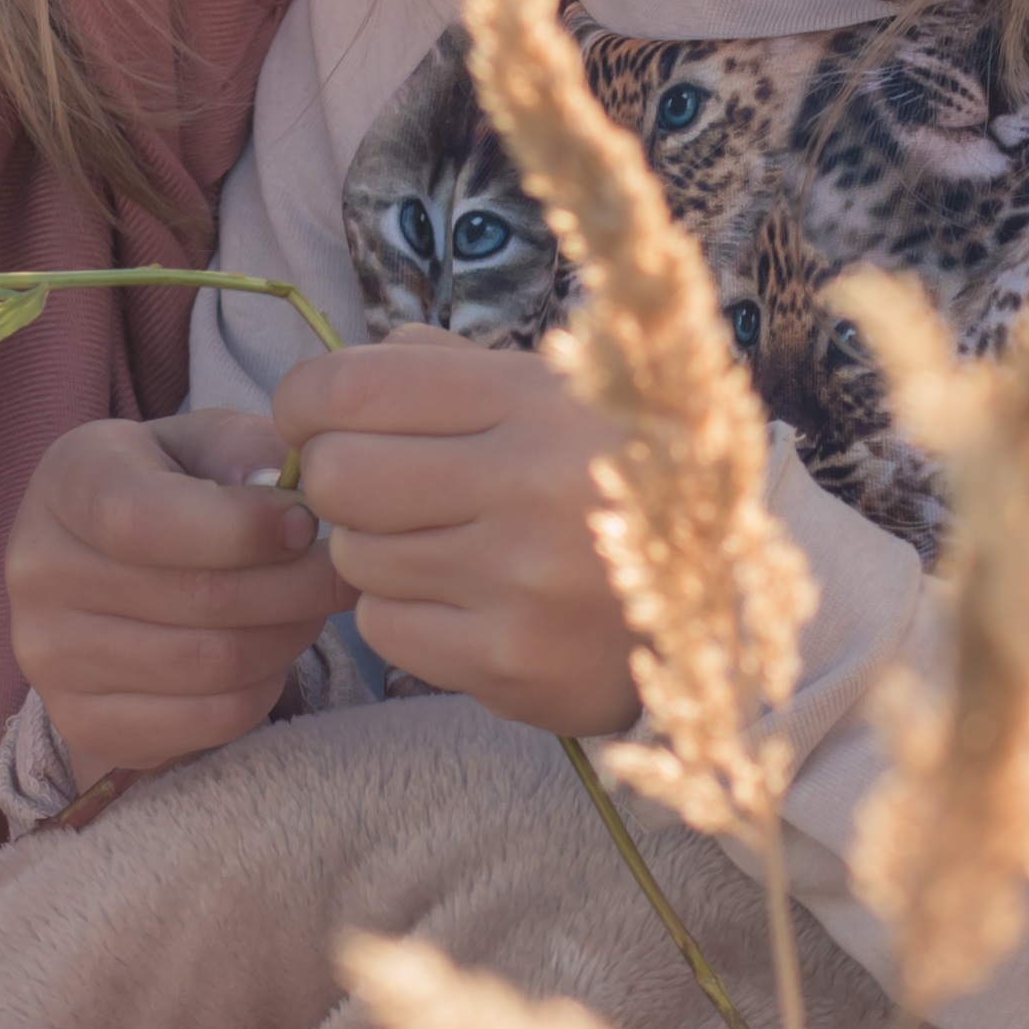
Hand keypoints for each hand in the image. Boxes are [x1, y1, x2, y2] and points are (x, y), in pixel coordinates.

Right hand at [6, 405, 350, 782]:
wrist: (103, 570)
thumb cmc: (170, 490)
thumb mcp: (201, 444)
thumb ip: (244, 451)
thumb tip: (290, 495)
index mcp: (65, 481)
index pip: (144, 519)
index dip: (242, 528)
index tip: (307, 524)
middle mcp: (38, 570)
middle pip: (196, 598)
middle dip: (295, 587)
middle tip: (339, 573)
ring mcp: (50, 657)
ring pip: (213, 665)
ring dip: (288, 638)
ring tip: (308, 609)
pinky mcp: (84, 723)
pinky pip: (208, 721)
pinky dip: (262, 690)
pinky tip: (269, 654)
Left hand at [265, 328, 643, 738]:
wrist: (723, 606)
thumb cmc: (618, 482)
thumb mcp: (560, 396)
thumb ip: (453, 372)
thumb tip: (349, 365)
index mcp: (536, 400)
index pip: (356, 385)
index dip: (305, 400)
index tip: (311, 418)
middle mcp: (529, 485)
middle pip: (339, 475)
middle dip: (337, 480)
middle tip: (376, 490)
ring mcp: (519, 581)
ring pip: (354, 557)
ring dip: (375, 551)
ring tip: (439, 546)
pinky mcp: (510, 663)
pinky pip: (384, 628)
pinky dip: (404, 615)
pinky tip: (460, 602)